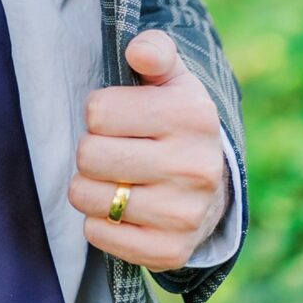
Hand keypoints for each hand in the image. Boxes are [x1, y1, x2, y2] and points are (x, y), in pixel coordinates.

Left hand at [68, 30, 230, 269]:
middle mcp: (194, 167)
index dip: (100, 114)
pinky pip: (98, 234)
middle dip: (91, 150)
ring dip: (90, 186)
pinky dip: (100, 222)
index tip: (121, 119)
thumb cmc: (177, 122)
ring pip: (87, 197)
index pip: (98, 111)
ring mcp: (184, 214)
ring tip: (115, 179)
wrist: (214, 188)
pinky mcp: (170, 251)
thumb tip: (138, 52)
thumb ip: (154, 52)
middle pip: (89, 155)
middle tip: (114, 151)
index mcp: (192, 116)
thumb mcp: (172, 79)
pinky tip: (122, 210)